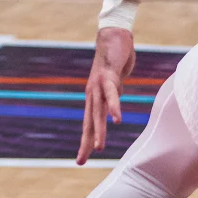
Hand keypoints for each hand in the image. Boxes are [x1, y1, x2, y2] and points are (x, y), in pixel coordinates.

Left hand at [76, 27, 134, 162]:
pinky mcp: (109, 76)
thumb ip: (112, 97)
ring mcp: (99, 85)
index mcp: (93, 97)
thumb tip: (114, 109)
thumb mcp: (113, 84)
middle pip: (88, 122)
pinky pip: (111, 94)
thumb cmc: (114, 61)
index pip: (88, 123)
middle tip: (81, 161)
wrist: (114, 36)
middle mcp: (92, 93)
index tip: (81, 160)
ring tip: (99, 147)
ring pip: (97, 111)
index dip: (85, 142)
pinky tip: (116, 119)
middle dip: (85, 142)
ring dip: (98, 129)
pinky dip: (114, 106)